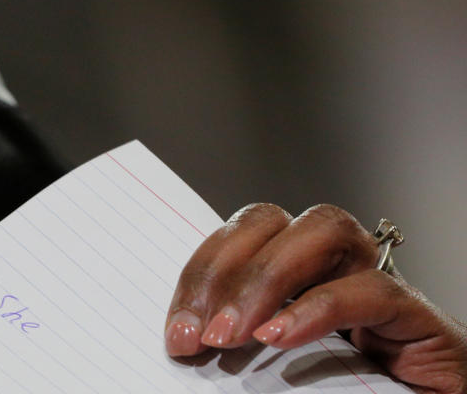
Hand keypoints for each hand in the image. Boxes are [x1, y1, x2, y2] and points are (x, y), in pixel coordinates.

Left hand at [164, 203, 466, 393]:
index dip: (200, 277)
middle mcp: (334, 266)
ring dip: (266, 277)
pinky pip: (371, 288)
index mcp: (293, 275)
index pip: (237, 240)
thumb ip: (238, 350)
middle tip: (199, 334)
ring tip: (234, 335)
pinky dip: (317, 307)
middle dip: (223, 270)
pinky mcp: (416, 317)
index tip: (177, 331)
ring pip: (321, 230)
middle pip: (270, 221)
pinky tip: (280, 337)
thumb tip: (185, 345)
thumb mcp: (275, 373)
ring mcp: (376, 284)